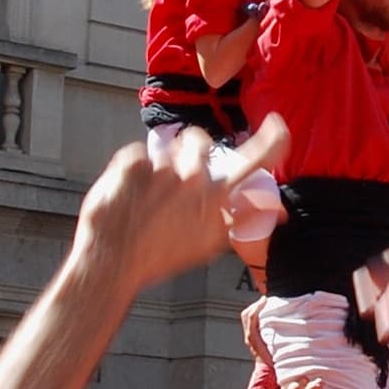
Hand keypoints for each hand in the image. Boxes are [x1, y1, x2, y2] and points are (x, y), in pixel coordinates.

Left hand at [74, 121, 289, 294]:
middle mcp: (194, 179)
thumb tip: (277, 211)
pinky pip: (137, 154)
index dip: (270, 140)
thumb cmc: (158, 258)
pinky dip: (131, 172)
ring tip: (149, 194)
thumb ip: (241, 218)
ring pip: (166, 146)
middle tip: (174, 178)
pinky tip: (128, 196)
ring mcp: (162, 169)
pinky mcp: (133, 163)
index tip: (276, 124)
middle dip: (188, 152)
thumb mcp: (208, 243)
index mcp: (216, 198)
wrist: (112, 264)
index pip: (253, 161)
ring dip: (160, 163)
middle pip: (199, 141)